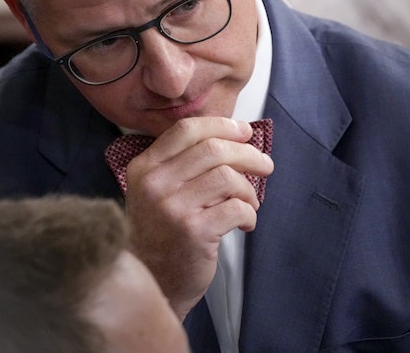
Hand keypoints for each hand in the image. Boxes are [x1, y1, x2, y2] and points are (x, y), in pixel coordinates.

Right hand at [123, 116, 274, 319]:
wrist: (152, 282)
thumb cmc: (160, 234)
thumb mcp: (155, 192)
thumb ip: (181, 164)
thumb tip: (233, 137)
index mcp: (144, 167)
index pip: (186, 130)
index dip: (221, 126)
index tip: (244, 132)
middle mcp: (155, 184)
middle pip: (213, 149)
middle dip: (248, 154)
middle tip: (264, 164)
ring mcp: (173, 207)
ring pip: (228, 177)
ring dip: (248, 190)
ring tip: (249, 203)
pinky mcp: (194, 232)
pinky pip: (237, 208)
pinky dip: (249, 214)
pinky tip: (244, 223)